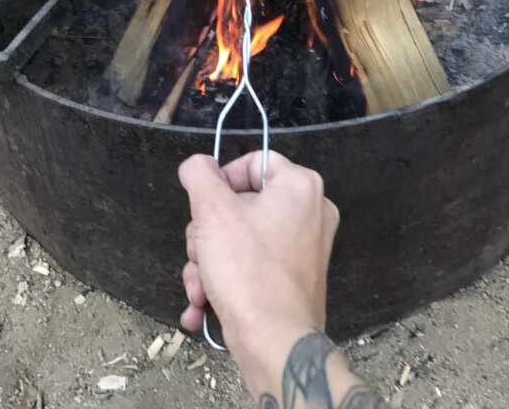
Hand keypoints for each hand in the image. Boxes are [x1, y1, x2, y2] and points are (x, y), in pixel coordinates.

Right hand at [178, 151, 338, 358]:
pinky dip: (225, 281)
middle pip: (241, 205)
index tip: (202, 206)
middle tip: (198, 253)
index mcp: (300, 186)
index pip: (252, 162)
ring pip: (240, 240)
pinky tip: (202, 304)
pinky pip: (252, 266)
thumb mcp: (212, 211)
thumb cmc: (247, 271)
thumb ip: (199, 174)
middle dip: (207, 233)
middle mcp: (310, 213)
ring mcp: (305, 249)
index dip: (220, 180)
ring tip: (198, 287)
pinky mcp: (295, 281)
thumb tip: (199, 166)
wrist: (275, 344)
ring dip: (208, 262)